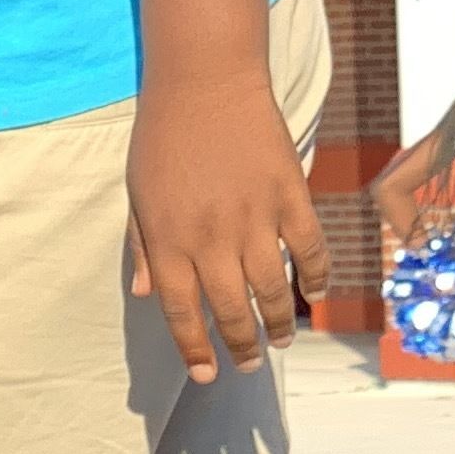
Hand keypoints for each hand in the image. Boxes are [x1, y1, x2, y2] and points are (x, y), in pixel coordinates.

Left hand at [128, 68, 330, 382]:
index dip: (196, 350)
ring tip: (279, 342)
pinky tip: (315, 296)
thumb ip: (142, 245)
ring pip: (272, 290)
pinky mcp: (289, 195)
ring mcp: (254, 218)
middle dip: (240, 347)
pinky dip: (316, 277)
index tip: (207, 375)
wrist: (205, 79)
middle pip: (230, 311)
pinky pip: (310, 249)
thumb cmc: (163, 134)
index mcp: (169, 241)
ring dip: (277, 323)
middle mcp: (212, 238)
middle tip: (248, 364)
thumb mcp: (138, 193)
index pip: (182, 314)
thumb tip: (145, 293)